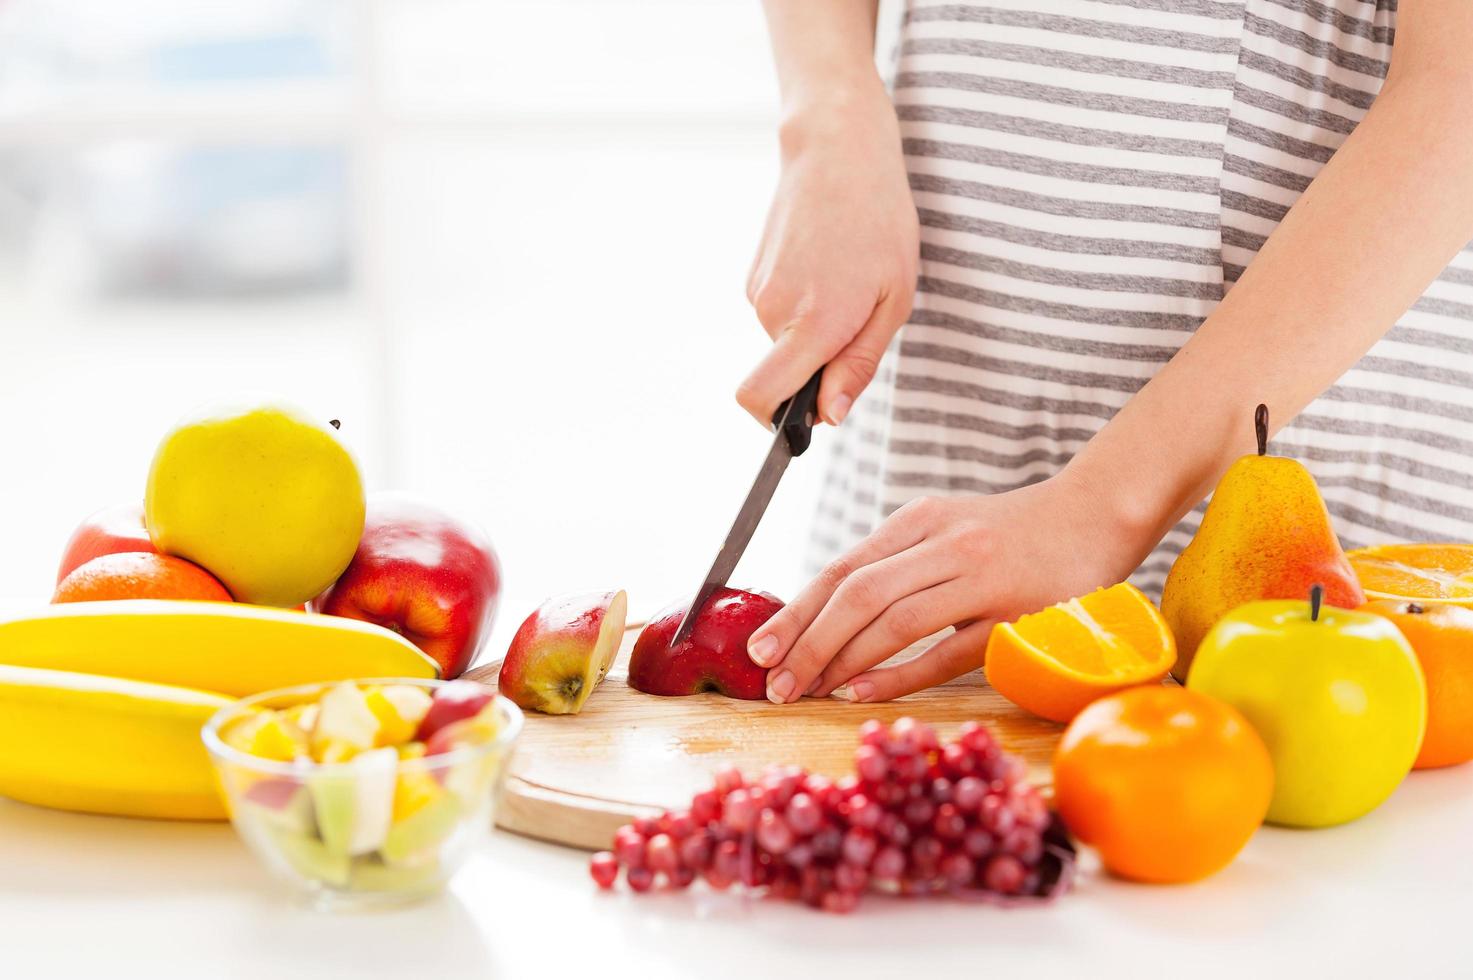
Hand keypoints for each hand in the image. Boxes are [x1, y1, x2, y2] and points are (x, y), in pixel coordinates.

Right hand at [739, 87, 918, 426]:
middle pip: (781, 374)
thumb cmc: (880, 222)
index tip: (802, 421)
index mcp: (813, 323)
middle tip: (858, 319)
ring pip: (781, 342)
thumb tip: (827, 417)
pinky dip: (803, 305)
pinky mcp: (752, 274)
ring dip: (813, 330)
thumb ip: (858, 365)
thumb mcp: (895, 301)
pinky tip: (828, 264)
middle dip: (815, 367)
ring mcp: (757, 291)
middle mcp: (773, 311)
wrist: (838, 150)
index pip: (760, 397)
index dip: (775, 423)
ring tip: (847, 280)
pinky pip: (778, 314)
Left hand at [746, 471, 1152, 703]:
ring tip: (805, 692)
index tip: (758, 648)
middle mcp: (943, 543)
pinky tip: (862, 691)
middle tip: (773, 683)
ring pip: (894, 620)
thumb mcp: (945, 530)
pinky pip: (946, 649)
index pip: (841, 568)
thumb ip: (895, 564)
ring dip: (841, 660)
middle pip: (857, 594)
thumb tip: (827, 619)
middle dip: (806, 641)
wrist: (1099, 514)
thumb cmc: (1013, 534)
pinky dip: (899, 672)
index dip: (795, 611)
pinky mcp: (1015, 615)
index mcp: (919, 520)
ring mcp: (981, 578)